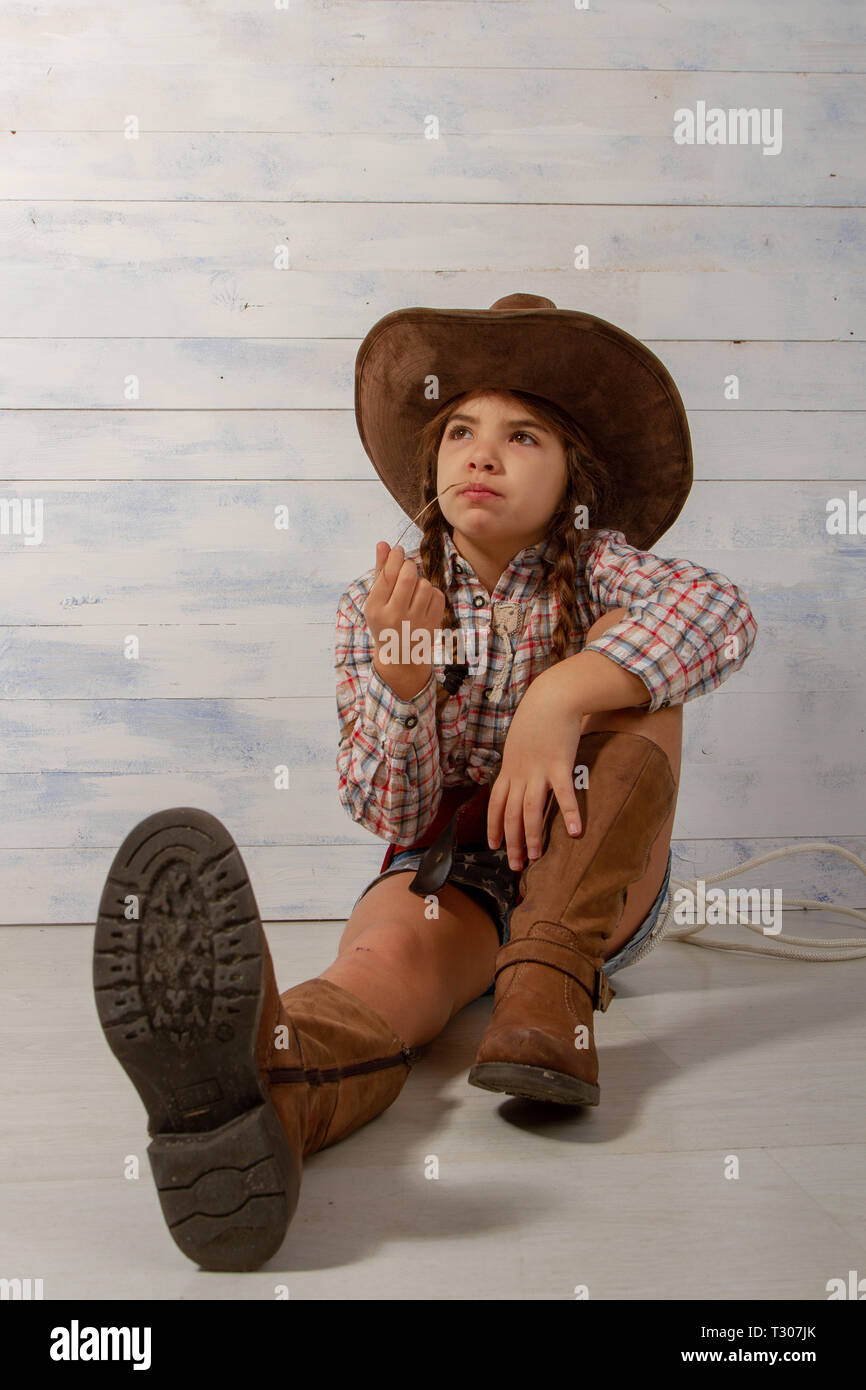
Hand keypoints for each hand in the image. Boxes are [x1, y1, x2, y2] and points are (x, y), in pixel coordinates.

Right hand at [365, 542, 445, 697]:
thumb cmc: (385, 621)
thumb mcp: (376, 600)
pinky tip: (423, 599)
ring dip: (420, 581)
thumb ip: (380, 571)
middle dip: (408, 566)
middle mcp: (395, 616)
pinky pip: (437, 594)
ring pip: (424, 584)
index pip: (388, 574)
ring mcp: (415, 622)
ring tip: (413, 589)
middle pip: (408, 575)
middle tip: (406, 568)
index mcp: (376, 609)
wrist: (400, 656)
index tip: (398, 550)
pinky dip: (431, 592)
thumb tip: (383, 544)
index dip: (394, 556)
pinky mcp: (432, 624)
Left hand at [487, 673, 583, 871]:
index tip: (493, 846)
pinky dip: (569, 814)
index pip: (495, 804)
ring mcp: (538, 770)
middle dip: (511, 842)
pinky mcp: (560, 765)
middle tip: (515, 866)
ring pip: (530, 810)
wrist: (552, 697)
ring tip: (537, 857)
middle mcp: (519, 773)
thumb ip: (518, 762)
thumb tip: (518, 777)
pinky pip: (564, 794)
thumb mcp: (519, 742)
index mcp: (509, 769)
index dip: (492, 827)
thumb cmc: (537, 719)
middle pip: (510, 814)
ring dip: (533, 836)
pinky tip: (576, 832)